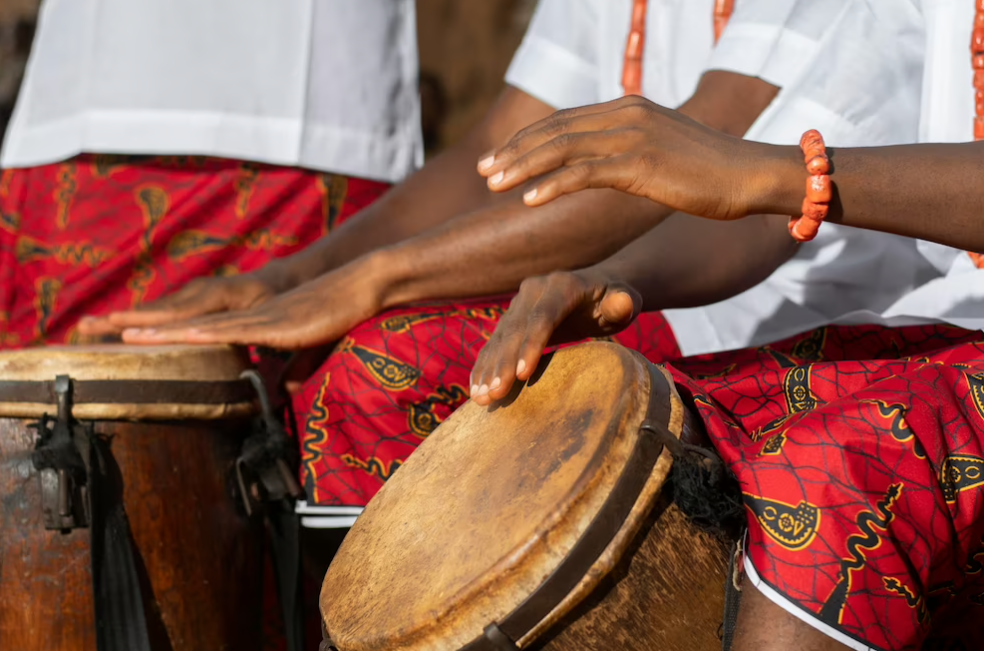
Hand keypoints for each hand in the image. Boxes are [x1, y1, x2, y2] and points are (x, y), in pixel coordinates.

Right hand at [77, 267, 288, 336]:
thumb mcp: (281, 326)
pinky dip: (134, 317)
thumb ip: (283, 357)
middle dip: (121, 319)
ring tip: (86, 326)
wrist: (278, 278)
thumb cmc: (282, 305)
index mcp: (222, 298)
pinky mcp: (187, 298)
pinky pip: (158, 310)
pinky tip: (111, 326)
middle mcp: (201, 292)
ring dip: (120, 318)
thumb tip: (286, 391)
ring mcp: (192, 293)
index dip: (155, 327)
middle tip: (87, 326)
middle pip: (157, 310)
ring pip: (152, 309)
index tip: (126, 334)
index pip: (184, 316)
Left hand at [117, 263, 380, 349]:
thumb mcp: (310, 349)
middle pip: (185, 323)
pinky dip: (200, 335)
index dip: (162, 334)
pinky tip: (176, 337)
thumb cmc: (340, 314)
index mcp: (249, 322)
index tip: (127, 339)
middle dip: (142, 327)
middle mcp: (245, 315)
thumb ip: (295, 369)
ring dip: (162, 330)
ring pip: (200, 325)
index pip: (197, 330)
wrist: (362, 286)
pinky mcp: (274, 323)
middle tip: (100, 331)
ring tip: (121, 334)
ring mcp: (257, 317)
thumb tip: (286, 392)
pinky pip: (230, 331)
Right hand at [470, 270, 639, 405]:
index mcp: (562, 285)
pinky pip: (495, 343)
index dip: (531, 345)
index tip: (520, 374)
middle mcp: (534, 290)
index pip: (543, 316)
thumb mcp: (625, 298)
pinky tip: (475, 389)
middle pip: (515, 329)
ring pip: (500, 338)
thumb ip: (623, 302)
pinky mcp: (512, 318)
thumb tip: (622, 303)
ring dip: (488, 368)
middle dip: (503, 363)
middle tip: (494, 394)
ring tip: (480, 398)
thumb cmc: (615, 298)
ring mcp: (520, 303)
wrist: (597, 285)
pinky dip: (484, 366)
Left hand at [476, 95, 771, 220]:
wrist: (750, 175)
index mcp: (629, 108)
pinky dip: (551, 186)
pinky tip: (527, 201)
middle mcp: (627, 114)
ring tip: (493, 185)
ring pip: (562, 148)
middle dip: (514, 151)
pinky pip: (585, 173)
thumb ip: (629, 150)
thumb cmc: (710, 173)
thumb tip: (602, 166)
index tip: (499, 157)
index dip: (527, 139)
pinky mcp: (641, 164)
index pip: (565, 120)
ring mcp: (633, 137)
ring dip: (522, 168)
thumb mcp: (663, 151)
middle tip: (483, 170)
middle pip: (555, 130)